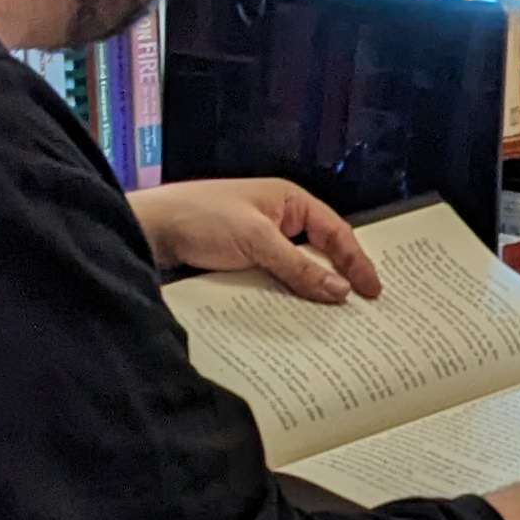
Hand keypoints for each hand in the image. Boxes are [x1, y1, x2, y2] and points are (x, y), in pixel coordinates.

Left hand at [131, 175, 379, 305]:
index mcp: (288, 201)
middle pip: (320, 251)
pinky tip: (293, 317)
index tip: (371, 291)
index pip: (334, 231)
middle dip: (339, 278)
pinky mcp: (242, 263)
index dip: (356, 261)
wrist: (148, 231)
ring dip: (311, 292)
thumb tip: (339, 291)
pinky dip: (286, 297)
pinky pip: (274, 281)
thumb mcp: (255, 240)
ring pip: (297, 270)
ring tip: (331, 319)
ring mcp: (259, 242)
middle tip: (361, 308)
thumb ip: (298, 267)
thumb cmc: (199, 217)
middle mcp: (278, 219)